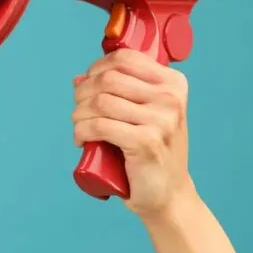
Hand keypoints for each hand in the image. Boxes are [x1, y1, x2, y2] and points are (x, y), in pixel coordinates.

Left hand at [72, 49, 194, 217]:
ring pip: (100, 102)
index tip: (88, 85)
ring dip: (78, 114)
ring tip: (79, 126)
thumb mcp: (145, 114)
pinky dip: (81, 131)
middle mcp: (170, 99)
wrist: (169, 193)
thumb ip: (120, 92)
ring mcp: (160, 121)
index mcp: (173, 84)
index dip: (97, 68)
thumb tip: (79, 78)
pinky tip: (81, 140)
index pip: (124, 58)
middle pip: (108, 79)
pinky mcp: (146, 142)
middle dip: (82, 93)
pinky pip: (99, 126)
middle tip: (79, 110)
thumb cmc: (153, 151)